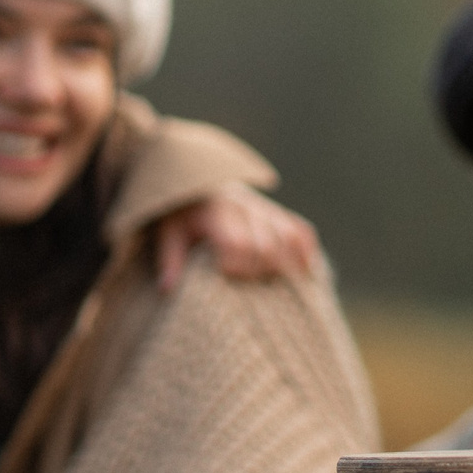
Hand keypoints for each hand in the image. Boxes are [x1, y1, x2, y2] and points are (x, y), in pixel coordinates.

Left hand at [155, 181, 320, 288]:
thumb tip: (166, 289)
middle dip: (260, 268)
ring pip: (288, 236)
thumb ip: (170, 259)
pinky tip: (305, 269)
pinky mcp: (276, 212)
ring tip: (278, 280)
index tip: (227, 274)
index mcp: (217, 212)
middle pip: (267, 244)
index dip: (237, 264)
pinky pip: (300, 228)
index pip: (237, 241)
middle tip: (249, 280)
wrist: (197, 184)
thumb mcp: (169, 232)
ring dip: (286, 262)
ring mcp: (264, 208)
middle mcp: (244, 207)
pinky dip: (306, 249)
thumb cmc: (182, 215)